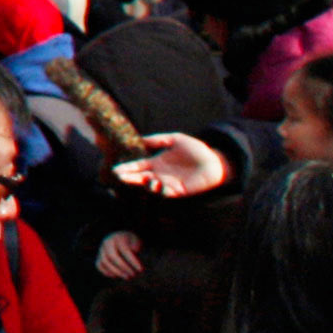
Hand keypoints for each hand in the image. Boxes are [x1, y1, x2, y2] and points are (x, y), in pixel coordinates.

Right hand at [98, 231, 147, 281]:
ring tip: (127, 277)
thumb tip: (133, 250)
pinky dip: (106, 272)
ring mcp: (101, 249)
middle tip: (133, 274)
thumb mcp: (136, 241)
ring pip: (104, 262)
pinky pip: (99, 265)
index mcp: (118, 237)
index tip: (140, 269)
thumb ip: (136, 245)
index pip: (124, 250)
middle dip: (123, 267)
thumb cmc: (131, 242)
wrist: (120, 238)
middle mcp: (107, 242)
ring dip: (116, 271)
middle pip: (112, 256)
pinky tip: (116, 276)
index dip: (132, 261)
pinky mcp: (99, 256)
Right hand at [115, 132, 239, 203]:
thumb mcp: (175, 139)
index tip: (116, 169)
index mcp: (157, 162)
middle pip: (140, 178)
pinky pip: (166, 193)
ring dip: (145, 184)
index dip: (127, 168)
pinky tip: (157, 184)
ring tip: (145, 179)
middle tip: (120, 176)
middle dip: (130, 178)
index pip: (138, 166)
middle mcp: (160, 174)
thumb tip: (141, 139)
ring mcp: (169, 184)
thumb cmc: (196, 149)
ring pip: (151, 187)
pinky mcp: (179, 191)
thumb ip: (158, 140)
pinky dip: (160, 190)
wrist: (215, 163)